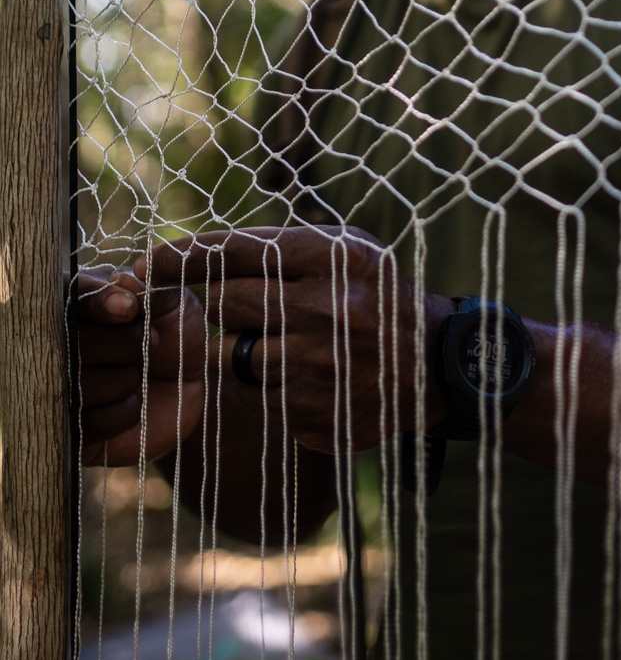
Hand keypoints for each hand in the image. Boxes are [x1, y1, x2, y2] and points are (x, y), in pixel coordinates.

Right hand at [77, 265, 205, 465]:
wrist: (191, 384)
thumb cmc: (175, 331)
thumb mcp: (173, 300)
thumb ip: (150, 286)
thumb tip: (122, 281)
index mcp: (78, 303)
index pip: (69, 295)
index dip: (99, 303)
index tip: (130, 308)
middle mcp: (57, 344)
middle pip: (72, 343)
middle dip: (123, 343)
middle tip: (152, 342)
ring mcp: (59, 388)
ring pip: (80, 385)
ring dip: (126, 378)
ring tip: (141, 372)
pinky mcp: (71, 430)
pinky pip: (89, 423)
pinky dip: (123, 410)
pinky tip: (134, 400)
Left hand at [138, 226, 449, 454]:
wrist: (430, 363)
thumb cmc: (374, 296)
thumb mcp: (345, 251)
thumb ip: (282, 246)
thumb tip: (201, 251)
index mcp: (327, 259)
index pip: (233, 251)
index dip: (183, 257)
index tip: (150, 263)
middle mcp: (320, 309)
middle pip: (223, 303)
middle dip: (229, 306)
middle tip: (259, 309)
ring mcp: (314, 366)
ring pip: (231, 357)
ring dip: (247, 352)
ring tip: (292, 346)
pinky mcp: (309, 413)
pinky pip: (258, 397)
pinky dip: (273, 388)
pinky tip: (312, 378)